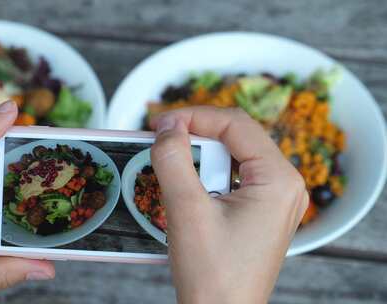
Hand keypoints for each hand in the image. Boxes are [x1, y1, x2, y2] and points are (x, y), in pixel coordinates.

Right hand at [150, 106, 307, 303]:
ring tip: (171, 169)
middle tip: (160, 141)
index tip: (159, 123)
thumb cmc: (213, 275)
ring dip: (198, 157)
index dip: (194, 116)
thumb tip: (166, 128)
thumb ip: (173, 161)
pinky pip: (230, 177)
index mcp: (278, 179)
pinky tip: (186, 187)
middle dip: (195, 135)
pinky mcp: (259, 211)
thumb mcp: (187, 211)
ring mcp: (273, 199)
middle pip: (236, 137)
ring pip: (231, 156)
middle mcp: (284, 184)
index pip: (236, 124)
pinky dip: (204, 175)